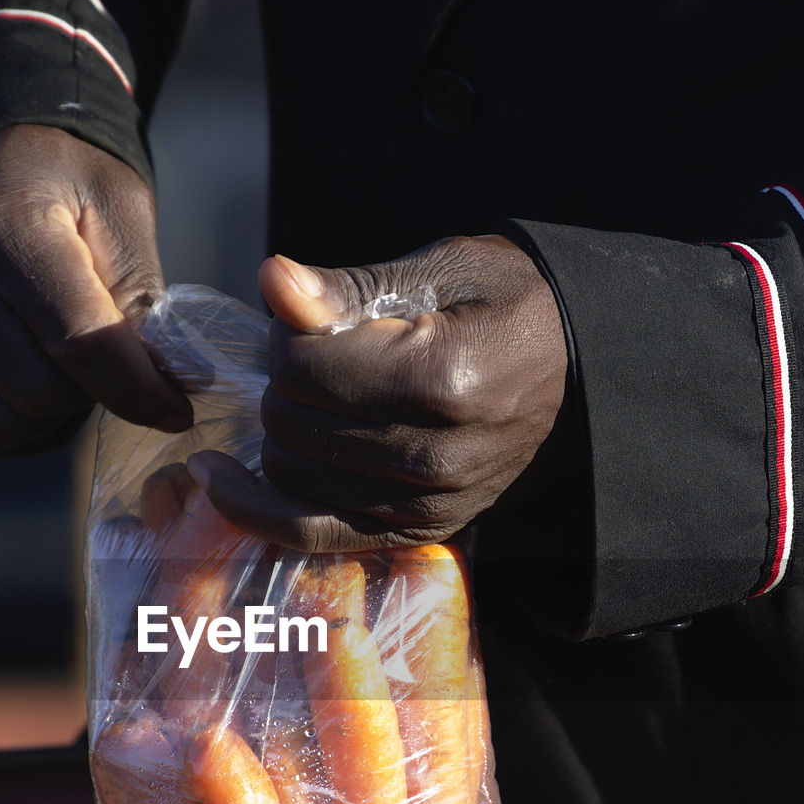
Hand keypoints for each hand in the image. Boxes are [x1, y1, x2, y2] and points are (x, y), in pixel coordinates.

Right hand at [0, 124, 191, 452]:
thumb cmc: (61, 182)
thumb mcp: (118, 213)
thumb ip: (140, 299)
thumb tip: (164, 386)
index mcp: (8, 225)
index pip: (80, 342)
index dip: (138, 390)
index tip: (176, 408)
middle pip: (40, 394)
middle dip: (93, 395)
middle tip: (109, 364)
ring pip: (2, 424)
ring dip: (52, 415)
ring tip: (66, 367)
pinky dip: (13, 420)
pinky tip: (27, 374)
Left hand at [187, 236, 567, 550]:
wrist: (582, 377)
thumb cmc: (511, 308)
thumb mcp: (442, 270)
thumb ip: (349, 286)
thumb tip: (272, 281)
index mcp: (443, 379)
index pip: (302, 367)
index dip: (286, 335)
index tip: (309, 319)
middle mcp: (433, 457)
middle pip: (291, 422)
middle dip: (282, 382)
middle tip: (314, 356)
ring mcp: (427, 505)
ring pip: (290, 474)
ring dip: (278, 433)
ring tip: (305, 400)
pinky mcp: (417, 532)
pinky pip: (311, 533)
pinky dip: (258, 507)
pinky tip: (221, 480)